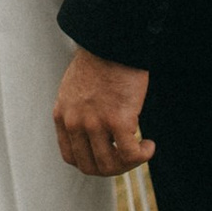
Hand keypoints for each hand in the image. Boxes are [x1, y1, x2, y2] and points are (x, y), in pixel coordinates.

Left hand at [53, 46, 151, 176]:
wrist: (112, 42)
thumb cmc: (100, 60)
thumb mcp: (75, 89)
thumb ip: (79, 111)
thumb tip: (96, 132)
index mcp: (62, 115)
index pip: (71, 157)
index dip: (92, 162)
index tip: (109, 155)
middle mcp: (75, 123)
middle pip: (91, 167)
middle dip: (113, 168)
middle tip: (128, 157)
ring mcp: (95, 123)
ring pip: (111, 165)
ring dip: (129, 164)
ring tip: (141, 149)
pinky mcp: (118, 120)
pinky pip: (130, 154)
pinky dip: (142, 155)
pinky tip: (149, 145)